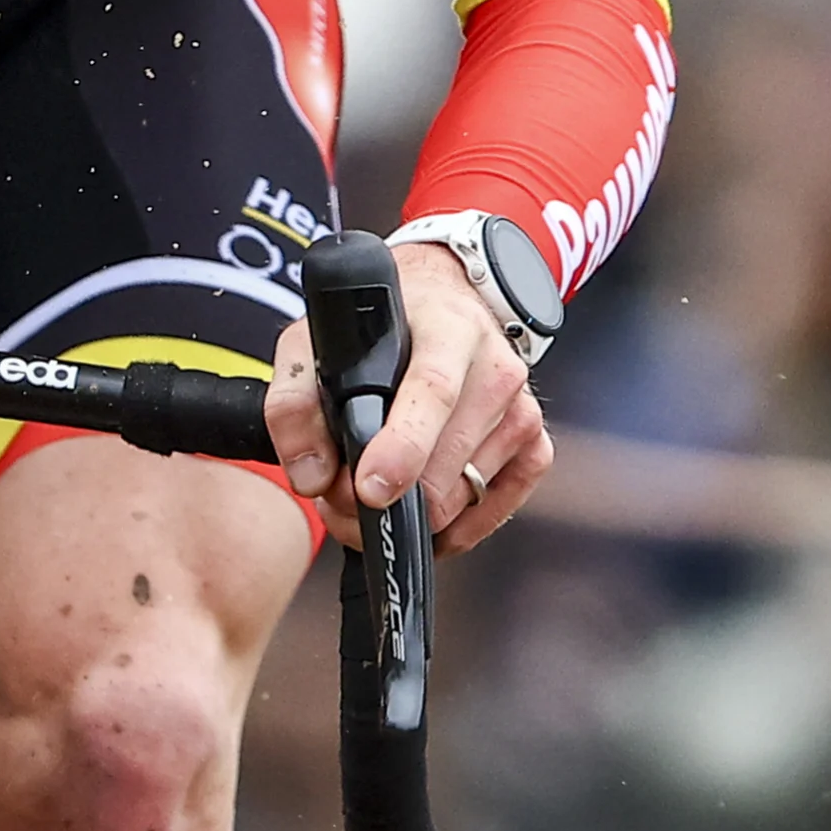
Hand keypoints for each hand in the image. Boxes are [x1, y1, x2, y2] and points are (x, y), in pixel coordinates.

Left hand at [263, 240, 552, 556]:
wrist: (443, 303)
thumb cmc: (379, 329)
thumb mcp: (316, 341)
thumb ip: (295, 405)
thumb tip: (312, 476)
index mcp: (447, 328)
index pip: (434, 390)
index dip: (403, 446)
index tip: (370, 488)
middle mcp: (495, 366)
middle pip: (444, 464)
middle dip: (386, 501)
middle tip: (342, 497)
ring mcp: (522, 409)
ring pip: (462, 497)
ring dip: (412, 516)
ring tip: (378, 487)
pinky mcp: (536, 444)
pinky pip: (494, 510)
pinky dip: (454, 527)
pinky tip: (423, 510)